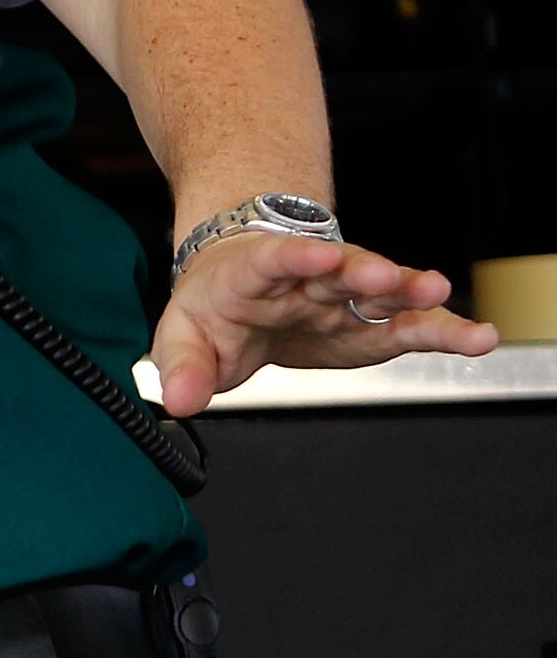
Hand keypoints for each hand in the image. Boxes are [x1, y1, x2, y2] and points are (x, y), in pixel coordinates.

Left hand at [150, 229, 497, 417]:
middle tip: (387, 277)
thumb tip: (179, 401)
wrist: (242, 285)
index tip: (316, 256)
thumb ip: (183, 368)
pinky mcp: (368, 324)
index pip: (268, 261)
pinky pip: (408, 326)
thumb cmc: (216, 307)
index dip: (291, 257)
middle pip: (334, 271)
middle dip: (361, 273)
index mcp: (249, 275)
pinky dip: (442, 331)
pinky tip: (478, 337)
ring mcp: (341, 298)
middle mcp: (303, 280)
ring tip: (438, 294)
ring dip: (408, 292)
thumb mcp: (184, 335)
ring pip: (379, 290)